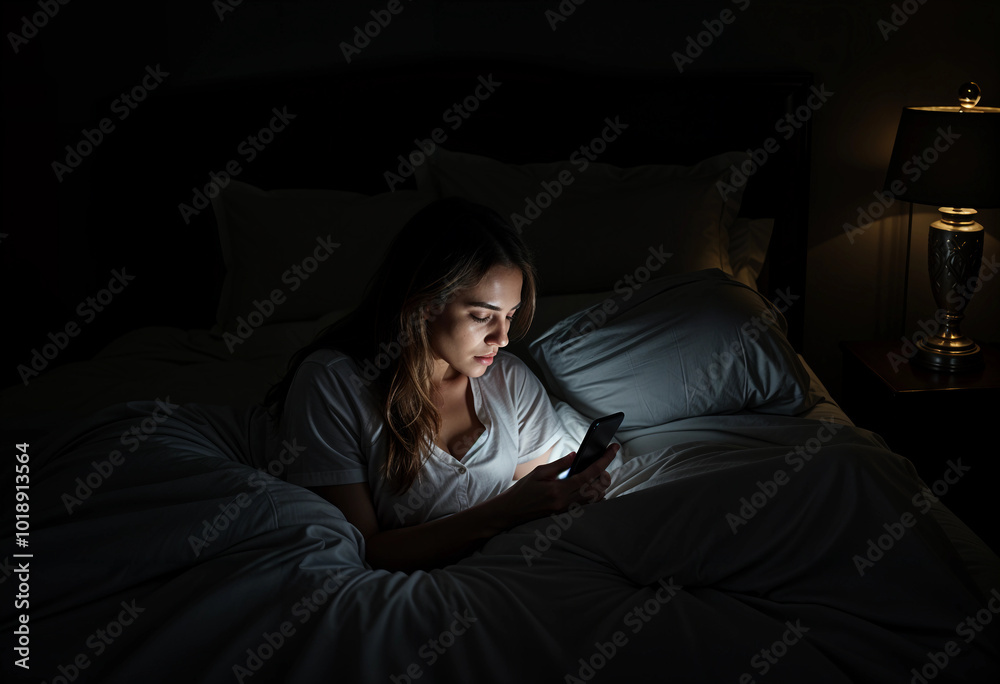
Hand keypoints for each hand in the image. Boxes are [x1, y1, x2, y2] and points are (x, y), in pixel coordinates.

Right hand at [493, 443, 618, 527]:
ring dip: (601, 485)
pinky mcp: (566, 515)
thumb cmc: (523, 490)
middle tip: (603, 460)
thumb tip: (577, 455)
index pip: (589, 473)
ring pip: (595, 499)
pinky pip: (587, 506)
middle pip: (598, 488)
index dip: (604, 459)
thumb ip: (560, 464)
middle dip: (605, 473)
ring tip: (598, 472)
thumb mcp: (539, 472)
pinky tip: (591, 487)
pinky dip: (594, 496)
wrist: (511, 512)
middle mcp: (565, 502)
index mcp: (559, 489)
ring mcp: (567, 511)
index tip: (613, 448)